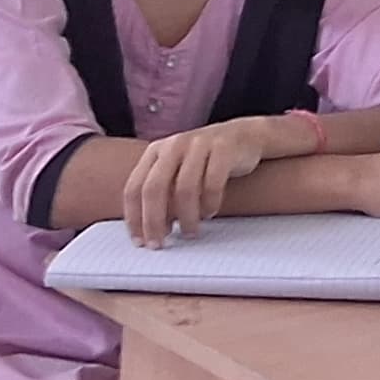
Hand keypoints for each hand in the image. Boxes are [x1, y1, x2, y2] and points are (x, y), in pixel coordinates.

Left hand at [120, 114, 317, 246]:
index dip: (134, 217)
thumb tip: (149, 231)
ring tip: (190, 232)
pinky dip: (210, 204)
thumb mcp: (177, 172)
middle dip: (154, 221)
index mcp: (155, 151)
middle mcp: (174, 145)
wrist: (244, 136)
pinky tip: (209, 213)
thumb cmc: (205, 162)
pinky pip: (213, 183)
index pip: (134, 187)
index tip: (140, 241)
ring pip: (184, 188)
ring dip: (186, 217)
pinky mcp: (224, 148)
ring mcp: (199, 144)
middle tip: (160, 244)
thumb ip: (162, 195)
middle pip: (154, 188)